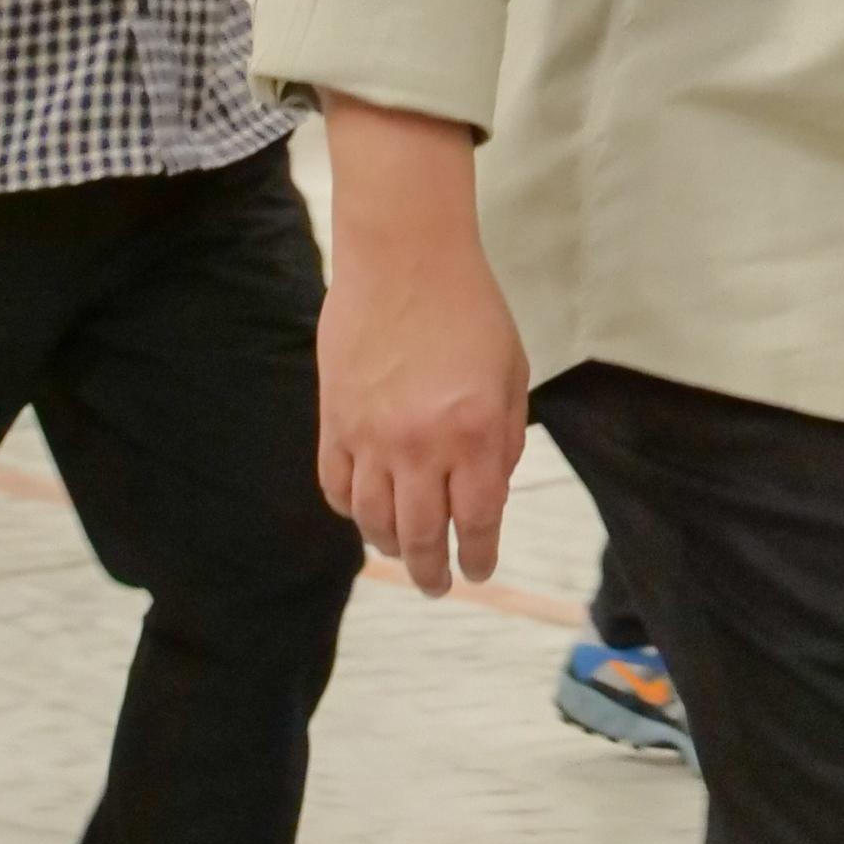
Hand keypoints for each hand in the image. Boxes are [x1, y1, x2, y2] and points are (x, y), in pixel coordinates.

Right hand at [314, 101, 526, 595]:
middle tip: (438, 584)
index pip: (476, 520)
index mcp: (473, 433)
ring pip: (372, 520)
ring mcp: (369, 438)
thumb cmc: (470, 308)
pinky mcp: (332, 422)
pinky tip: (363, 513)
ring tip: (404, 552)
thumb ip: (503, 438)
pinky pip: (335, 486)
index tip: (480, 571)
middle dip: (432, 569)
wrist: (404, 259)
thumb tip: (490, 490)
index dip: (479, 555)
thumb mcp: (511, 372)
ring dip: (390, 546)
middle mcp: (419, 445)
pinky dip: (349, 510)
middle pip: (420, 534)